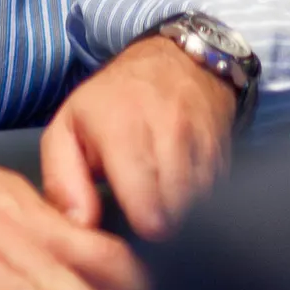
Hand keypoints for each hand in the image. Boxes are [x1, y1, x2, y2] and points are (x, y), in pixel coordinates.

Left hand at [40, 36, 236, 239]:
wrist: (177, 62)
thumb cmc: (112, 102)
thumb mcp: (67, 128)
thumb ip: (62, 181)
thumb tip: (81, 227)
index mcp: (123, 132)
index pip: (147, 209)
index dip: (138, 227)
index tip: (128, 224)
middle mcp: (170, 135)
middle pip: (175, 215)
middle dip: (159, 223)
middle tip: (141, 212)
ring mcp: (203, 144)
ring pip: (199, 208)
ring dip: (180, 213)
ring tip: (159, 199)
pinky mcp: (226, 154)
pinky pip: (218, 196)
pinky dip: (201, 201)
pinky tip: (181, 189)